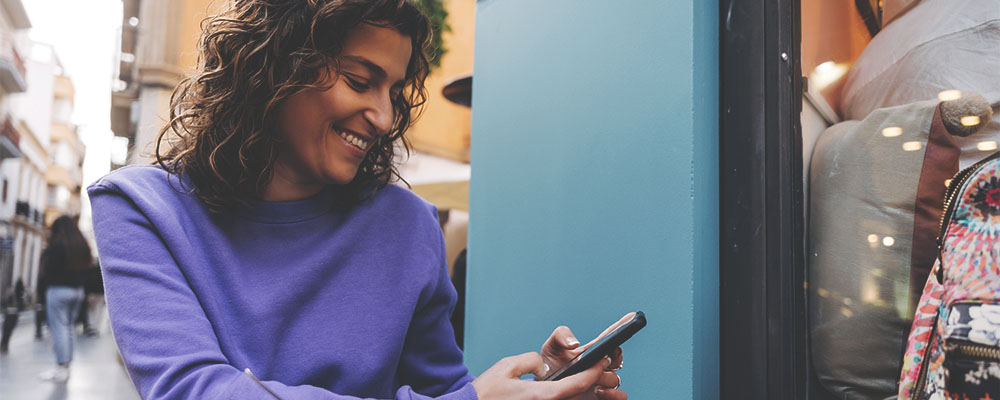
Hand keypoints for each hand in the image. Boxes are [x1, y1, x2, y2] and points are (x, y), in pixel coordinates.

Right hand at [471, 351, 610, 399]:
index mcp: (541, 395)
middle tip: (599, 371)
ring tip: (585, 381)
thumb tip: (543, 365)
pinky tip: (569, 391)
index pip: (577, 384)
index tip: (601, 363)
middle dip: (592, 384)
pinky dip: (567, 398)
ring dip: (579, 393)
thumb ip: (531, 360)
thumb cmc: (486, 392)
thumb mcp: (507, 366)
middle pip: (578, 398)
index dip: (593, 373)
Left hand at [538, 313, 633, 399]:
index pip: (611, 336)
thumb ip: (561, 336)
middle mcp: (601, 365)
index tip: (631, 316)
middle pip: (617, 358)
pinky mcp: (602, 397)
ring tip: (594, 379)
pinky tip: (599, 390)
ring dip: (607, 378)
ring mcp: (602, 382)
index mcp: (593, 350)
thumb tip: (575, 343)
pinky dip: (613, 394)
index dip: (622, 326)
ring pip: (616, 379)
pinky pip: (620, 396)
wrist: (545, 390)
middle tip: (605, 356)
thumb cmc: (549, 367)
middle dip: (614, 356)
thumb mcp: (552, 346)